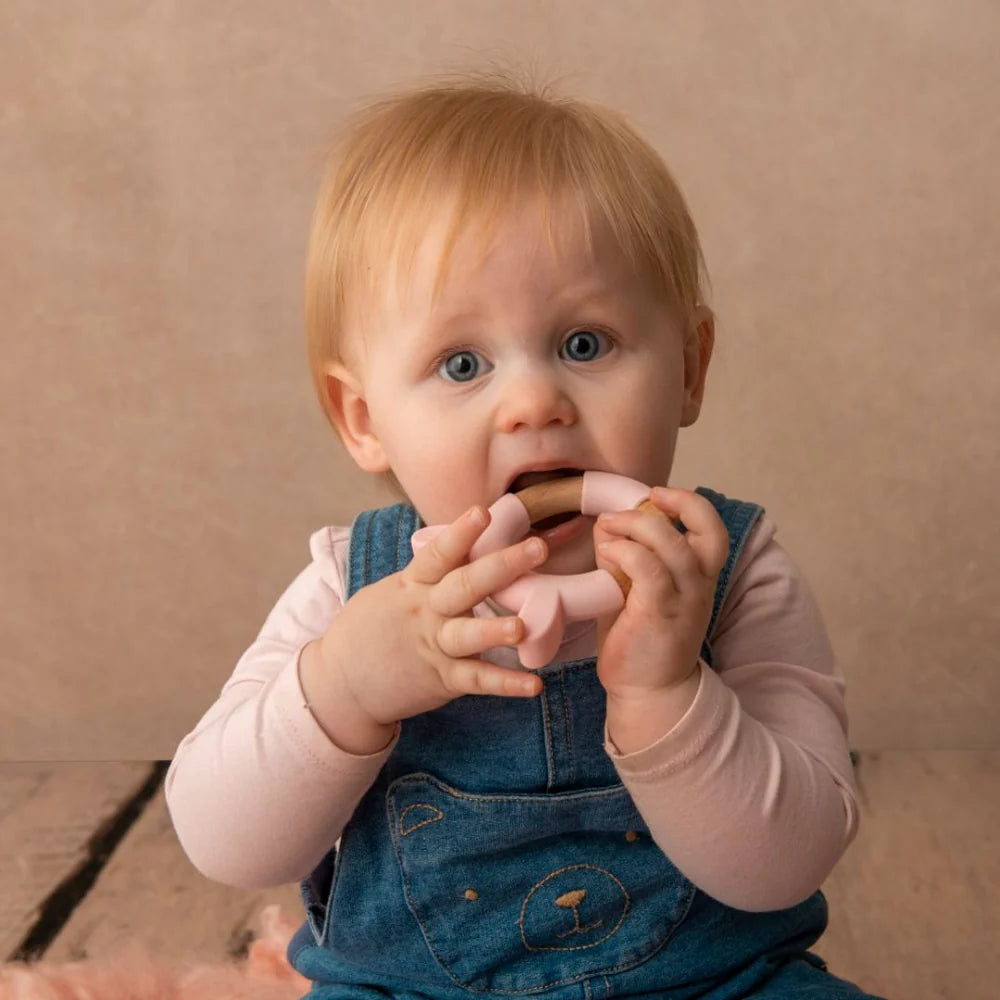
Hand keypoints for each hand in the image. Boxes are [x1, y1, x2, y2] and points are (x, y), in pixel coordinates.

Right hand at [310, 506, 547, 743]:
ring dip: (495, 631)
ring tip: (522, 627)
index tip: (482, 512)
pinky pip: (476, 680)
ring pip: (468, 635)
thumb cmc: (370, 629)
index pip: (438, 554)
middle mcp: (426, 612)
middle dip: (502, 565)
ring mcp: (433, 646)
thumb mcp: (392, 592)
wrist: (340, 682)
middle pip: (464, 585)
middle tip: (537, 548)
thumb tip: (461, 544)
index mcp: (413, 585)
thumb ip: (426, 574)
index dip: (460, 533)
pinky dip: (506, 683)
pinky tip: (534, 684)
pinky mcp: (441, 680)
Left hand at [592, 487, 728, 703]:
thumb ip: (627, 556)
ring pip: (674, 546)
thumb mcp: (636, 588)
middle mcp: (700, 585)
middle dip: (679, 502)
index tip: (657, 495)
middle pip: (709, 530)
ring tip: (610, 525)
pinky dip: (627, 552)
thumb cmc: (640, 637)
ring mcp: (683, 600)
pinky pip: (649, 571)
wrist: (649, 691)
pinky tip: (607, 552)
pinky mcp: (660, 615)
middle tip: (643, 499)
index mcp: (699, 575)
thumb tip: (607, 525)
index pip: (712, 528)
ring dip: (638, 526)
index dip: (690, 503)